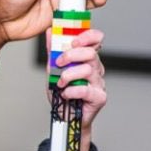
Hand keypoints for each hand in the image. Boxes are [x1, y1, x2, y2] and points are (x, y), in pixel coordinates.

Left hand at [48, 28, 107, 149]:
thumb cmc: (62, 94)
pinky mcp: (100, 97)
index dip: (87, 36)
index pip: (96, 40)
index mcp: (87, 59)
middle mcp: (96, 69)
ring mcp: (99, 83)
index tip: (73, 40)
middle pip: (90, 53)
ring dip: (69, 75)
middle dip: (71, 55)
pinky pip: (86, 89)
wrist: (64, 118)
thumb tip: (50, 32)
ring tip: (61, 83)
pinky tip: (66, 94)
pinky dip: (71, 91)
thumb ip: (53, 51)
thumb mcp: (53, 70)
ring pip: (88, 70)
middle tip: (59, 63)